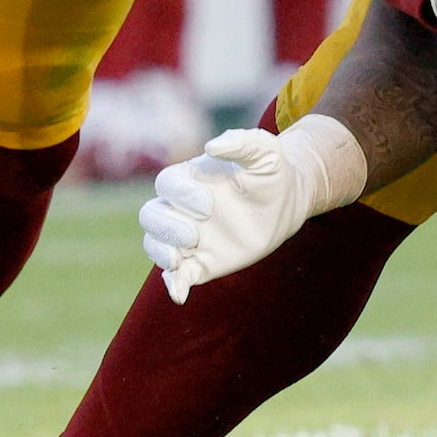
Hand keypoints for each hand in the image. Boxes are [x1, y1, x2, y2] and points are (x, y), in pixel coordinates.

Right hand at [138, 117, 367, 302]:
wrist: (286, 203)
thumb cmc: (272, 173)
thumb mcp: (266, 152)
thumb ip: (243, 142)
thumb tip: (212, 147)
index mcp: (191, 179)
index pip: (166, 184)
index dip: (181, 195)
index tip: (209, 203)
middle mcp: (182, 208)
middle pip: (150, 216)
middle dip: (166, 226)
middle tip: (193, 234)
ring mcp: (189, 237)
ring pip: (155, 244)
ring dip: (161, 254)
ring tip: (179, 260)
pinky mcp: (200, 261)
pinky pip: (176, 275)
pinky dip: (174, 285)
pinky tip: (181, 294)